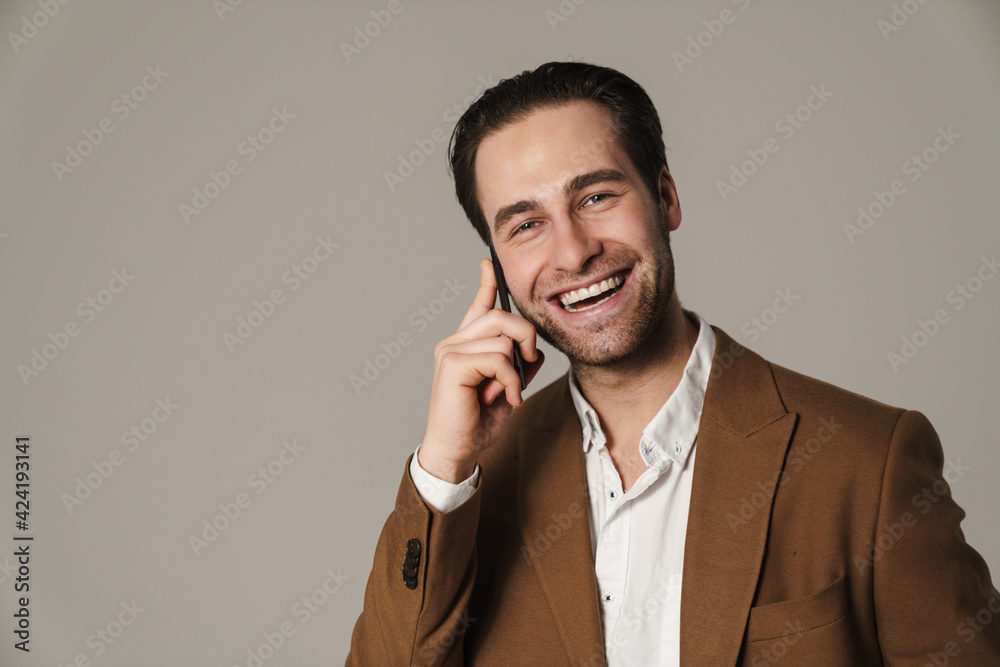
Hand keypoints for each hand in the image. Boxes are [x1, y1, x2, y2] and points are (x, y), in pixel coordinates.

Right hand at [419, 259, 544, 482]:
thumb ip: (519, 364)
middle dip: (526, 336)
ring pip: (503, 339)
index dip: (486, 284)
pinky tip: (505, 399)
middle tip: (529, 364)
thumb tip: (533, 349)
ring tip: (508, 393)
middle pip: (501, 316)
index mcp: (466, 345)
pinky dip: (510, 381)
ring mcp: (451, 351)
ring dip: (516, 370)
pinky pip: (497, 359)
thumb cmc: (478, 421)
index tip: (488, 264)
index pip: (478, 306)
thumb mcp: (508, 387)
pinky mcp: (452, 365)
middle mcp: (455, 342)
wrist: (457, 449)